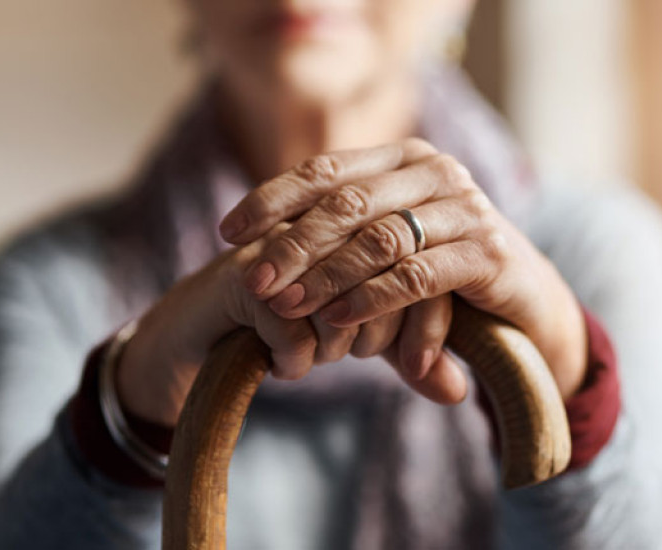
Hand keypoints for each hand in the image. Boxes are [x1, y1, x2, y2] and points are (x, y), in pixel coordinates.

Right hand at [115, 224, 424, 426]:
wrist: (201, 336)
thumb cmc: (291, 329)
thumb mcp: (363, 340)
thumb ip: (413, 357)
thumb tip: (461, 392)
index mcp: (364, 224)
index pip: (423, 266)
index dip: (427, 324)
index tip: (411, 363)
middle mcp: (325, 225)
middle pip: (389, 283)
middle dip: (378, 338)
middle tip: (347, 355)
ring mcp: (283, 244)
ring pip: (342, 304)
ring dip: (334, 348)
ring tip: (316, 358)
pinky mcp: (244, 276)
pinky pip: (294, 328)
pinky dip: (295, 361)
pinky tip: (283, 366)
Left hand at [220, 139, 587, 399]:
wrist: (525, 302)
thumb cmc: (442, 274)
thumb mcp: (388, 248)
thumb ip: (338, 240)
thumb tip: (254, 253)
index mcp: (405, 159)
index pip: (326, 170)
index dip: (272, 198)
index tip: (229, 232)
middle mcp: (436, 171)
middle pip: (347, 203)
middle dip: (292, 244)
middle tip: (252, 280)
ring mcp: (466, 208)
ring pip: (379, 238)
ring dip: (326, 275)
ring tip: (287, 305)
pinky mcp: (487, 252)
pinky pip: (416, 275)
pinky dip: (372, 298)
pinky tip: (337, 318)